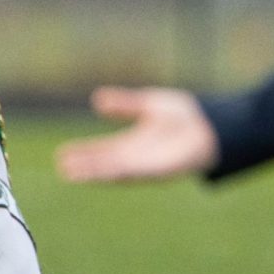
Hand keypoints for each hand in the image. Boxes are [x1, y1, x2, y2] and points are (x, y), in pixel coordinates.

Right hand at [56, 87, 220, 182]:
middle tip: (61, 167)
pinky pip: (135, 172)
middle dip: (84, 166)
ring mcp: (148, 166)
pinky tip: (104, 171)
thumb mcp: (148, 105)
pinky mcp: (160, 170)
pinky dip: (117, 172)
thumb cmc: (185, 116)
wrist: (212, 125)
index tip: (63, 154)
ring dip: (95, 173)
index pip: (102, 150)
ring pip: (115, 171)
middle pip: (104, 164)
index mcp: (132, 144)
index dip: (83, 152)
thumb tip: (97, 99)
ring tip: (73, 174)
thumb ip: (124, 104)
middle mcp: (137, 158)